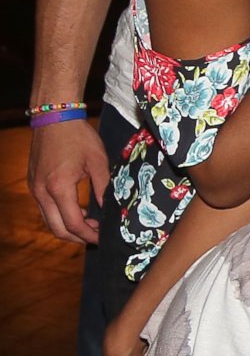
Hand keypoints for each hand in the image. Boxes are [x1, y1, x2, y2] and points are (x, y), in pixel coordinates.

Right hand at [30, 118, 109, 243]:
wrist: (54, 118)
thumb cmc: (78, 136)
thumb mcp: (98, 161)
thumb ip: (104, 187)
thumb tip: (110, 209)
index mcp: (59, 187)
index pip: (73, 223)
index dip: (88, 235)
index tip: (102, 238)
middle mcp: (42, 192)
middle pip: (56, 228)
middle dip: (77, 237)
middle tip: (97, 236)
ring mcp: (35, 189)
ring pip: (49, 220)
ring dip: (68, 227)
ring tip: (91, 223)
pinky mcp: (34, 184)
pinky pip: (46, 209)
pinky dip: (61, 215)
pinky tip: (79, 210)